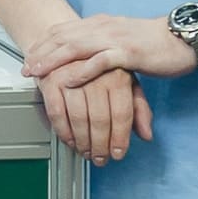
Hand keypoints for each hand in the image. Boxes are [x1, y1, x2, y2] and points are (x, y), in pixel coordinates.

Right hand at [17, 15, 171, 168]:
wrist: (70, 40)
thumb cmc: (100, 63)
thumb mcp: (126, 80)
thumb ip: (139, 107)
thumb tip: (147, 134)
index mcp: (118, 72)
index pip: (123, 113)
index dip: (120, 138)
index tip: (118, 153)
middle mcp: (95, 73)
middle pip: (100, 118)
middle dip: (101, 144)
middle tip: (101, 158)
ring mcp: (72, 76)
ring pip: (78, 118)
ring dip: (82, 142)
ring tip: (86, 152)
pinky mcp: (51, 80)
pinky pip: (57, 113)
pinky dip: (63, 131)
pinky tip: (69, 140)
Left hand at [19, 12, 196, 91]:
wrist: (185, 38)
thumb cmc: (158, 43)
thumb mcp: (124, 41)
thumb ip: (104, 46)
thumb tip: (88, 58)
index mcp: (102, 23)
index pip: (65, 30)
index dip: (44, 43)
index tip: (29, 55)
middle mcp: (104, 27)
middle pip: (64, 37)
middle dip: (41, 52)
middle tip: (25, 67)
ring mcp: (115, 39)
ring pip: (75, 47)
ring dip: (52, 60)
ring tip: (37, 73)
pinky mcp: (129, 53)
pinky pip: (99, 62)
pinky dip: (81, 71)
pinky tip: (68, 80)